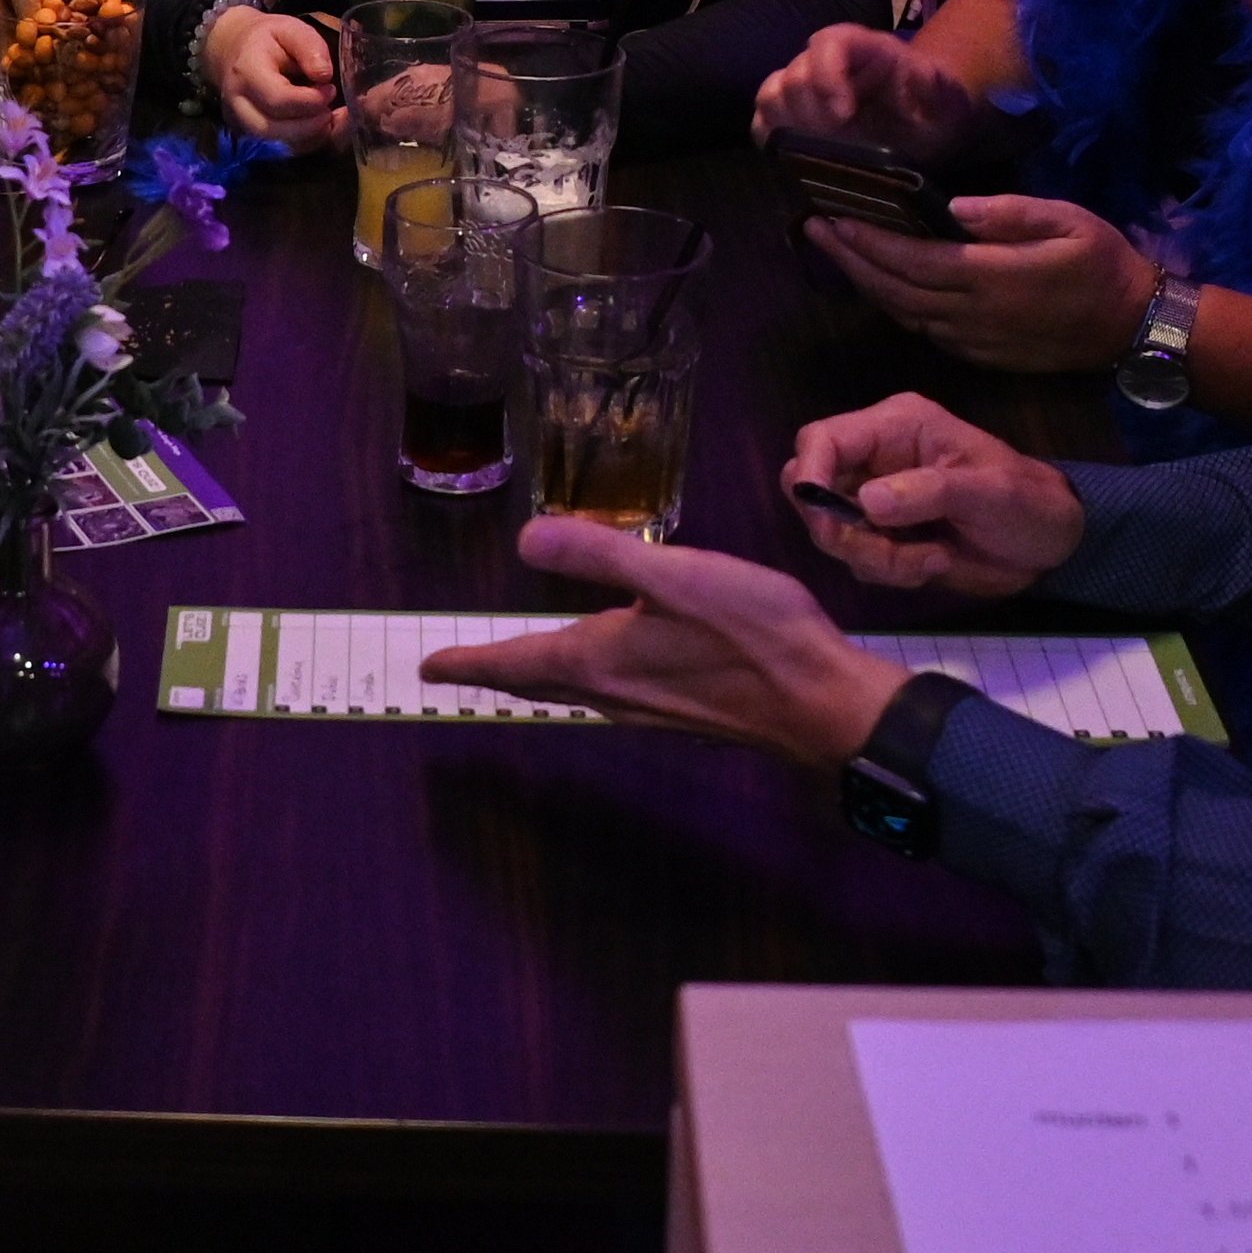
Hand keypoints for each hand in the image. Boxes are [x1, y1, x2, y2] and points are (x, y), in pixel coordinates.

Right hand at [205, 6, 341, 149]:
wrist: (235, 52)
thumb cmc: (268, 40)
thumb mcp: (290, 29)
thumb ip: (309, 46)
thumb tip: (324, 75)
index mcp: (246, 72)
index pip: (277, 99)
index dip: (309, 100)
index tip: (330, 89)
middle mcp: (237, 104)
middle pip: (273, 131)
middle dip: (311, 126)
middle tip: (332, 110)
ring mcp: (240, 124)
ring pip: (277, 147)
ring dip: (310, 138)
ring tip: (329, 118)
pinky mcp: (248, 138)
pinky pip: (279, 151)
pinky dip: (305, 144)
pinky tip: (321, 127)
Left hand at [415, 518, 906, 769]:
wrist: (822, 703)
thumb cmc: (751, 633)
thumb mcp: (672, 574)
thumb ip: (598, 554)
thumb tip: (524, 541)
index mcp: (600, 660)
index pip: (515, 662)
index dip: (469, 661)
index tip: (429, 667)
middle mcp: (615, 693)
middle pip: (539, 681)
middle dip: (497, 670)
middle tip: (458, 666)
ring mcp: (651, 709)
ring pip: (575, 690)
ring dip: (538, 675)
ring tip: (518, 661)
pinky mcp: (684, 711)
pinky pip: (612, 693)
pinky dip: (584, 677)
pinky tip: (604, 664)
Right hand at [754, 25, 981, 164]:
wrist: (927, 120)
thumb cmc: (935, 106)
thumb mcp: (947, 98)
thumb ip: (935, 86)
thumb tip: (920, 74)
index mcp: (864, 48)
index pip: (829, 44)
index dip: (826, 75)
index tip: (844, 114)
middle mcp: (828, 61)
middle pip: (795, 73)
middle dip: (811, 112)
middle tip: (838, 143)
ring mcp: (808, 88)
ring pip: (772, 93)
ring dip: (788, 125)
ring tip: (818, 150)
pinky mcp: (796, 116)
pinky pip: (764, 119)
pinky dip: (771, 137)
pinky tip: (795, 156)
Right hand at [782, 393, 1088, 600]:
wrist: (1050, 542)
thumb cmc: (1025, 501)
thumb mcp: (988, 492)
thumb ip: (928, 492)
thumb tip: (868, 502)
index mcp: (895, 428)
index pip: (823, 439)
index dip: (810, 474)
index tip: (825, 518)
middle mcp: (875, 460)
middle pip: (811, 489)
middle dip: (841, 529)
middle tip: (886, 551)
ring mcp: (876, 501)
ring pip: (833, 532)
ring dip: (877, 557)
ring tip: (933, 557)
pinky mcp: (883, 538)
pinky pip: (858, 560)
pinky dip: (890, 572)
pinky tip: (934, 563)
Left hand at [812, 195, 1160, 374]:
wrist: (1132, 328)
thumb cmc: (1103, 264)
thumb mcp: (1067, 221)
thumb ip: (1008, 214)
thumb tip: (950, 208)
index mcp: (990, 277)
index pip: (910, 261)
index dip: (866, 241)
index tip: (832, 216)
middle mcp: (972, 315)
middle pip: (894, 290)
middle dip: (849, 259)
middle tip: (813, 227)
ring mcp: (973, 340)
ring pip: (903, 314)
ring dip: (865, 284)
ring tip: (836, 249)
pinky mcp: (980, 354)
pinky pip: (923, 329)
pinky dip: (894, 305)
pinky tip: (880, 282)